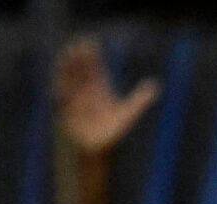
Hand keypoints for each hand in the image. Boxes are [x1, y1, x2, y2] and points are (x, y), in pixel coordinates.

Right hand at [56, 38, 158, 155]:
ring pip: (69, 80)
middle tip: (79, 43)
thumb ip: (140, 99)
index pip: (94, 67)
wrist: (94, 149)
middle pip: (81, 70)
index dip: (92, 55)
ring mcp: (73, 99)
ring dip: (67, 69)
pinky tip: (61, 88)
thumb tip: (155, 84)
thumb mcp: (127, 113)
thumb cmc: (112, 132)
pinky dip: (61, 92)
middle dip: (79, 58)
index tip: (92, 42)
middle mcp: (85, 90)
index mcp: (99, 88)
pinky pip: (62, 100)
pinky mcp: (65, 111)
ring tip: (67, 57)